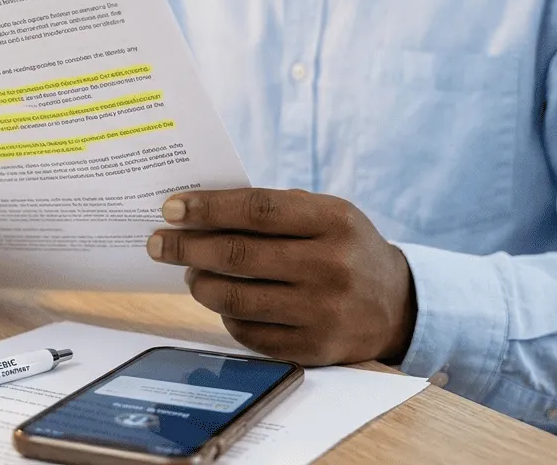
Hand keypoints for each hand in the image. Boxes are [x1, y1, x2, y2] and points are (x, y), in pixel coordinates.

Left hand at [147, 188, 416, 365]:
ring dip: (200, 285)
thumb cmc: (344, 248)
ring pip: (237, 299)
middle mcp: (331, 267)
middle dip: (187, 248)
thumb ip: (273, 209)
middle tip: (158, 243)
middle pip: (239, 255)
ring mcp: (323, 313)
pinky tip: (220, 301)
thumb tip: (199, 211)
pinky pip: (250, 333)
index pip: (257, 210)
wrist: (398, 306)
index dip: (208, 208)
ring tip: (188, 274)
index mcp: (334, 221)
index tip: (171, 208)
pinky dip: (226, 315)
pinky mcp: (313, 349)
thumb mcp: (326, 215)